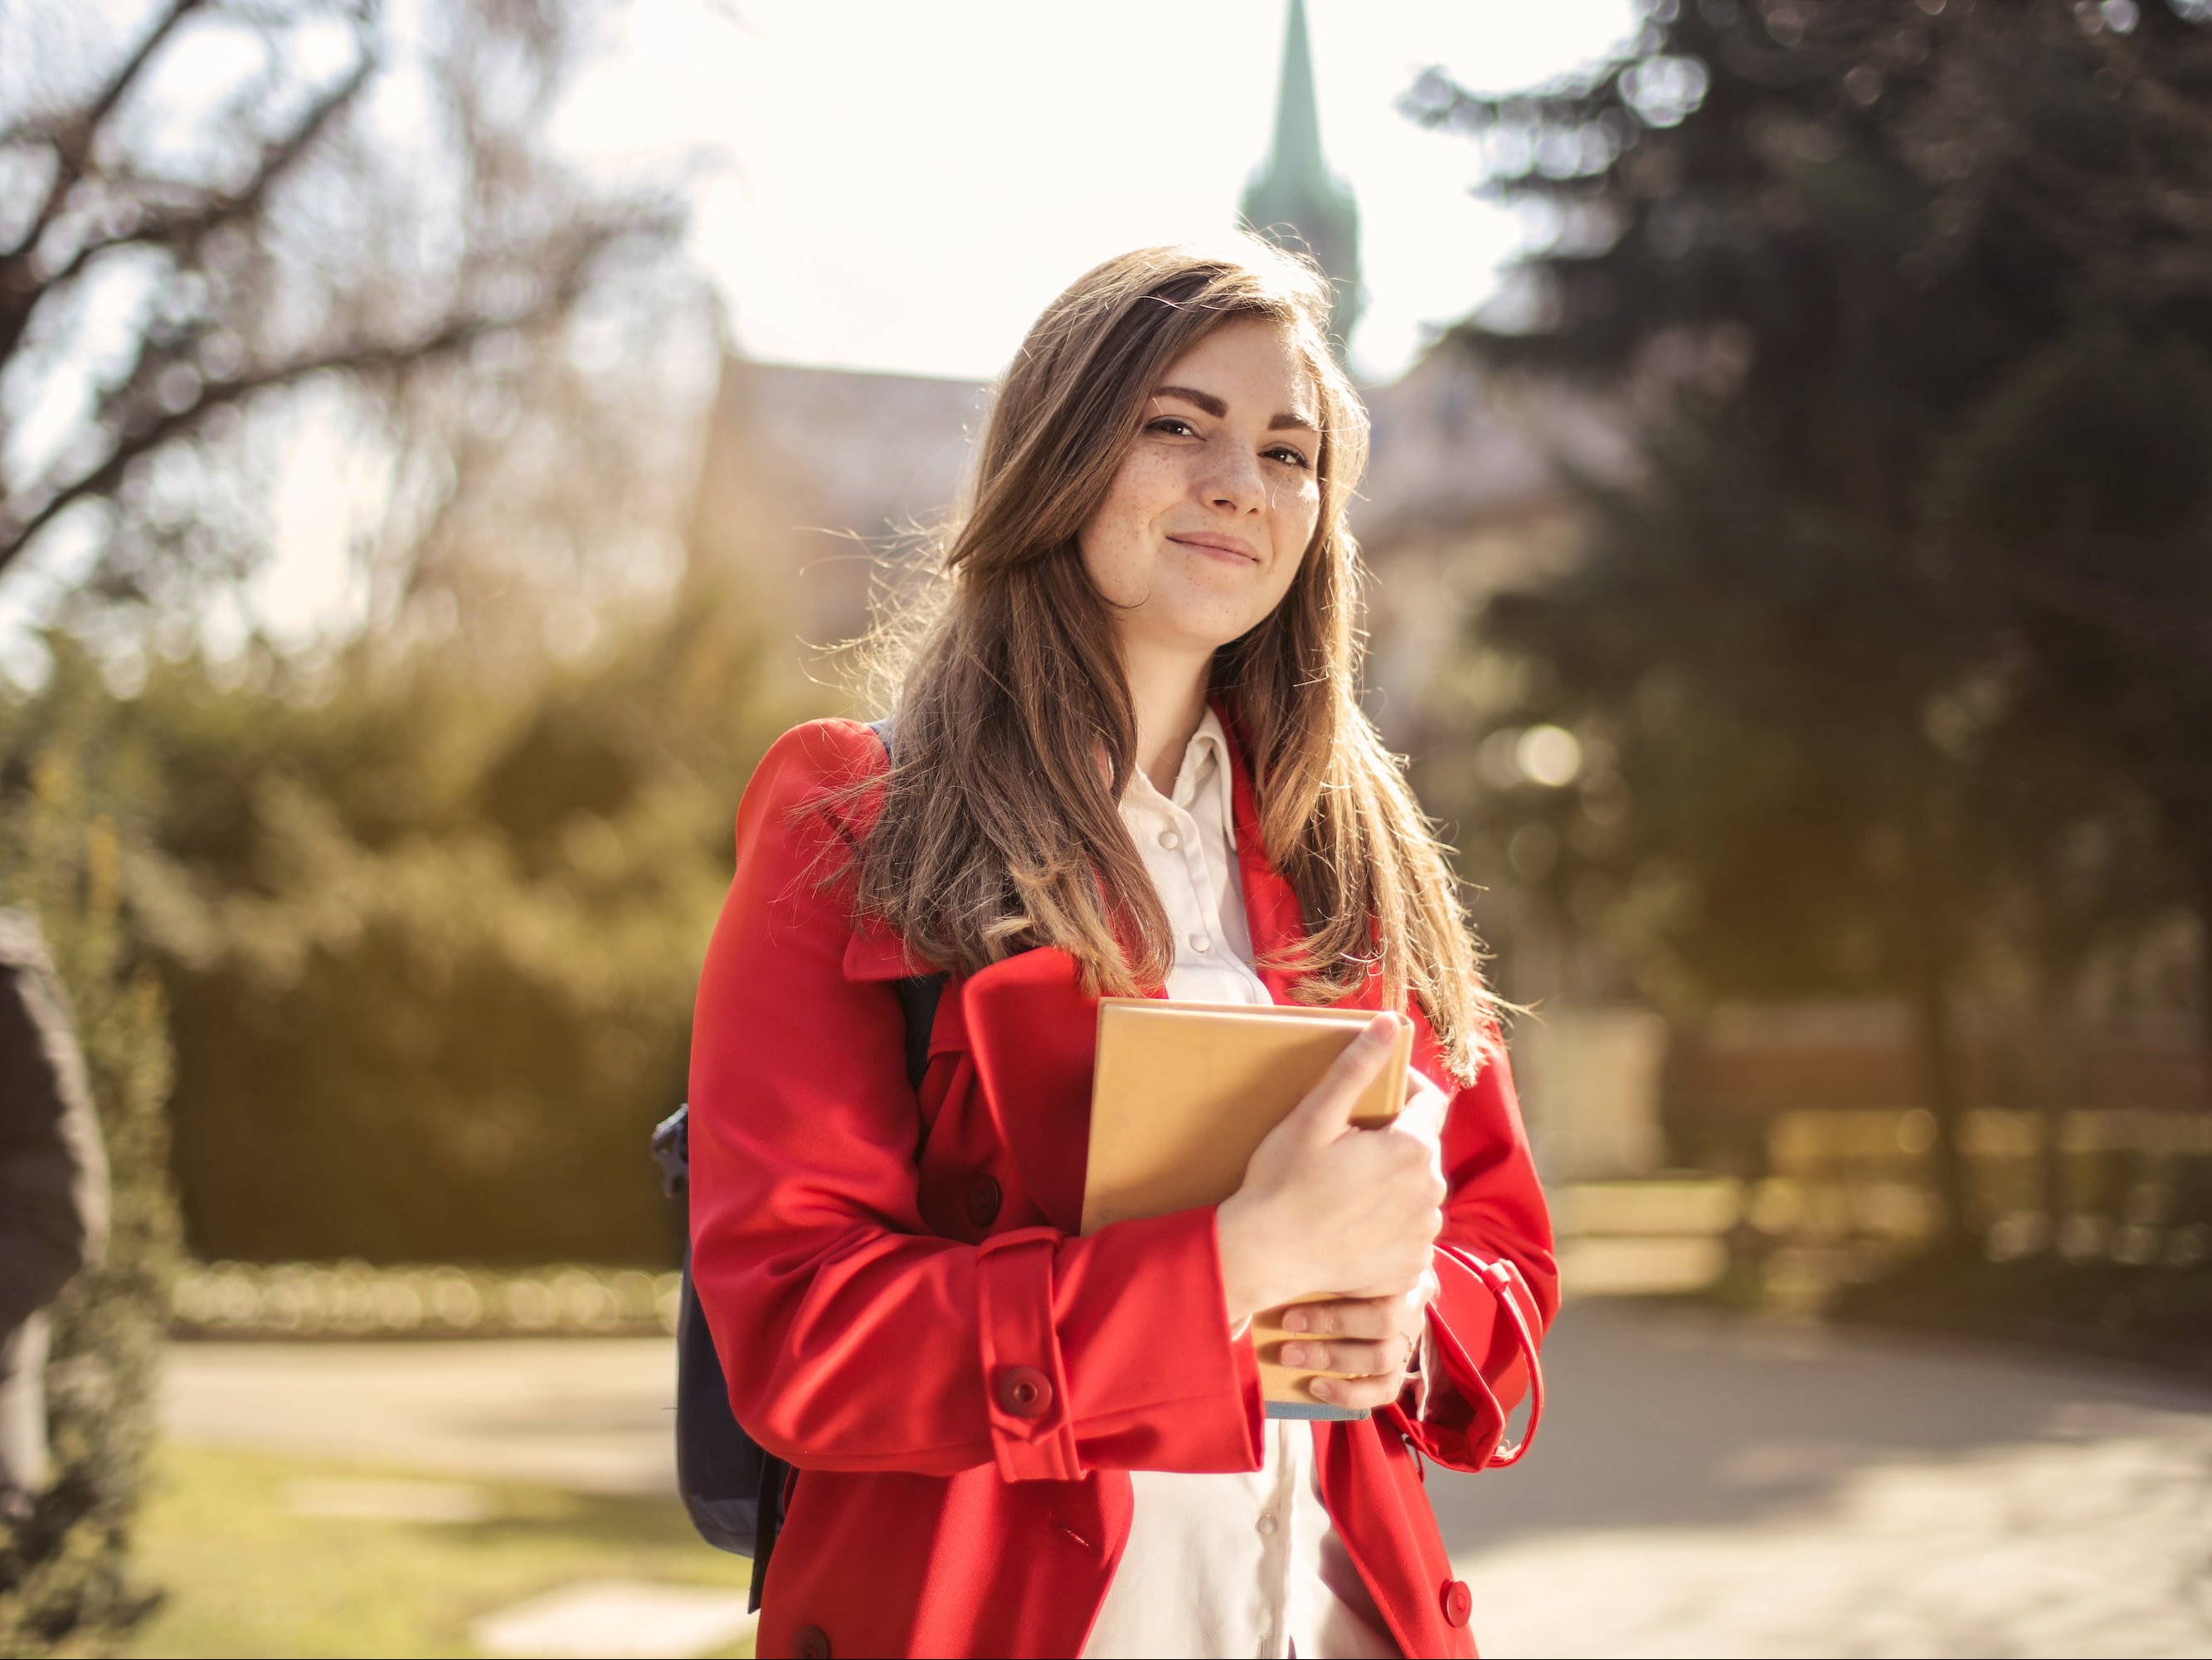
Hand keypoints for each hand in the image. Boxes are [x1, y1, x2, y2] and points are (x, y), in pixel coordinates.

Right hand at [1216, 1012, 1447, 1325]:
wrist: (1263, 1258)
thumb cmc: (1281, 1183)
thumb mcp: (1314, 1118)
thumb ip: (1357, 1068)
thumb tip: (1389, 1021)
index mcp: (1412, 1148)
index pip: (1431, 1102)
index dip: (1405, 1091)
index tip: (1373, 1097)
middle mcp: (1430, 1192)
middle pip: (1423, 1148)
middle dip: (1395, 1139)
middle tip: (1347, 1146)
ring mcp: (1423, 1233)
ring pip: (1418, 1190)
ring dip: (1395, 1182)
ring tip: (1348, 1187)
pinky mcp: (1411, 1266)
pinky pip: (1410, 1232)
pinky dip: (1390, 1224)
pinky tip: (1354, 1223)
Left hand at [1279, 1268, 1439, 1410]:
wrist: (1359, 1286)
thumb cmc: (1341, 1267)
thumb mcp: (1337, 1260)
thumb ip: (1323, 1267)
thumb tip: (1283, 1277)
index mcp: (1403, 1269)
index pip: (1382, 1278)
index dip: (1339, 1286)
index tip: (1293, 1291)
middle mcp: (1412, 1305)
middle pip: (1384, 1319)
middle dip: (1331, 1323)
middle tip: (1287, 1323)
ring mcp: (1408, 1339)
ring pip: (1383, 1357)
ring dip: (1332, 1358)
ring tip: (1290, 1356)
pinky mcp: (1399, 1370)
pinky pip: (1384, 1390)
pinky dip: (1348, 1393)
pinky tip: (1315, 1387)